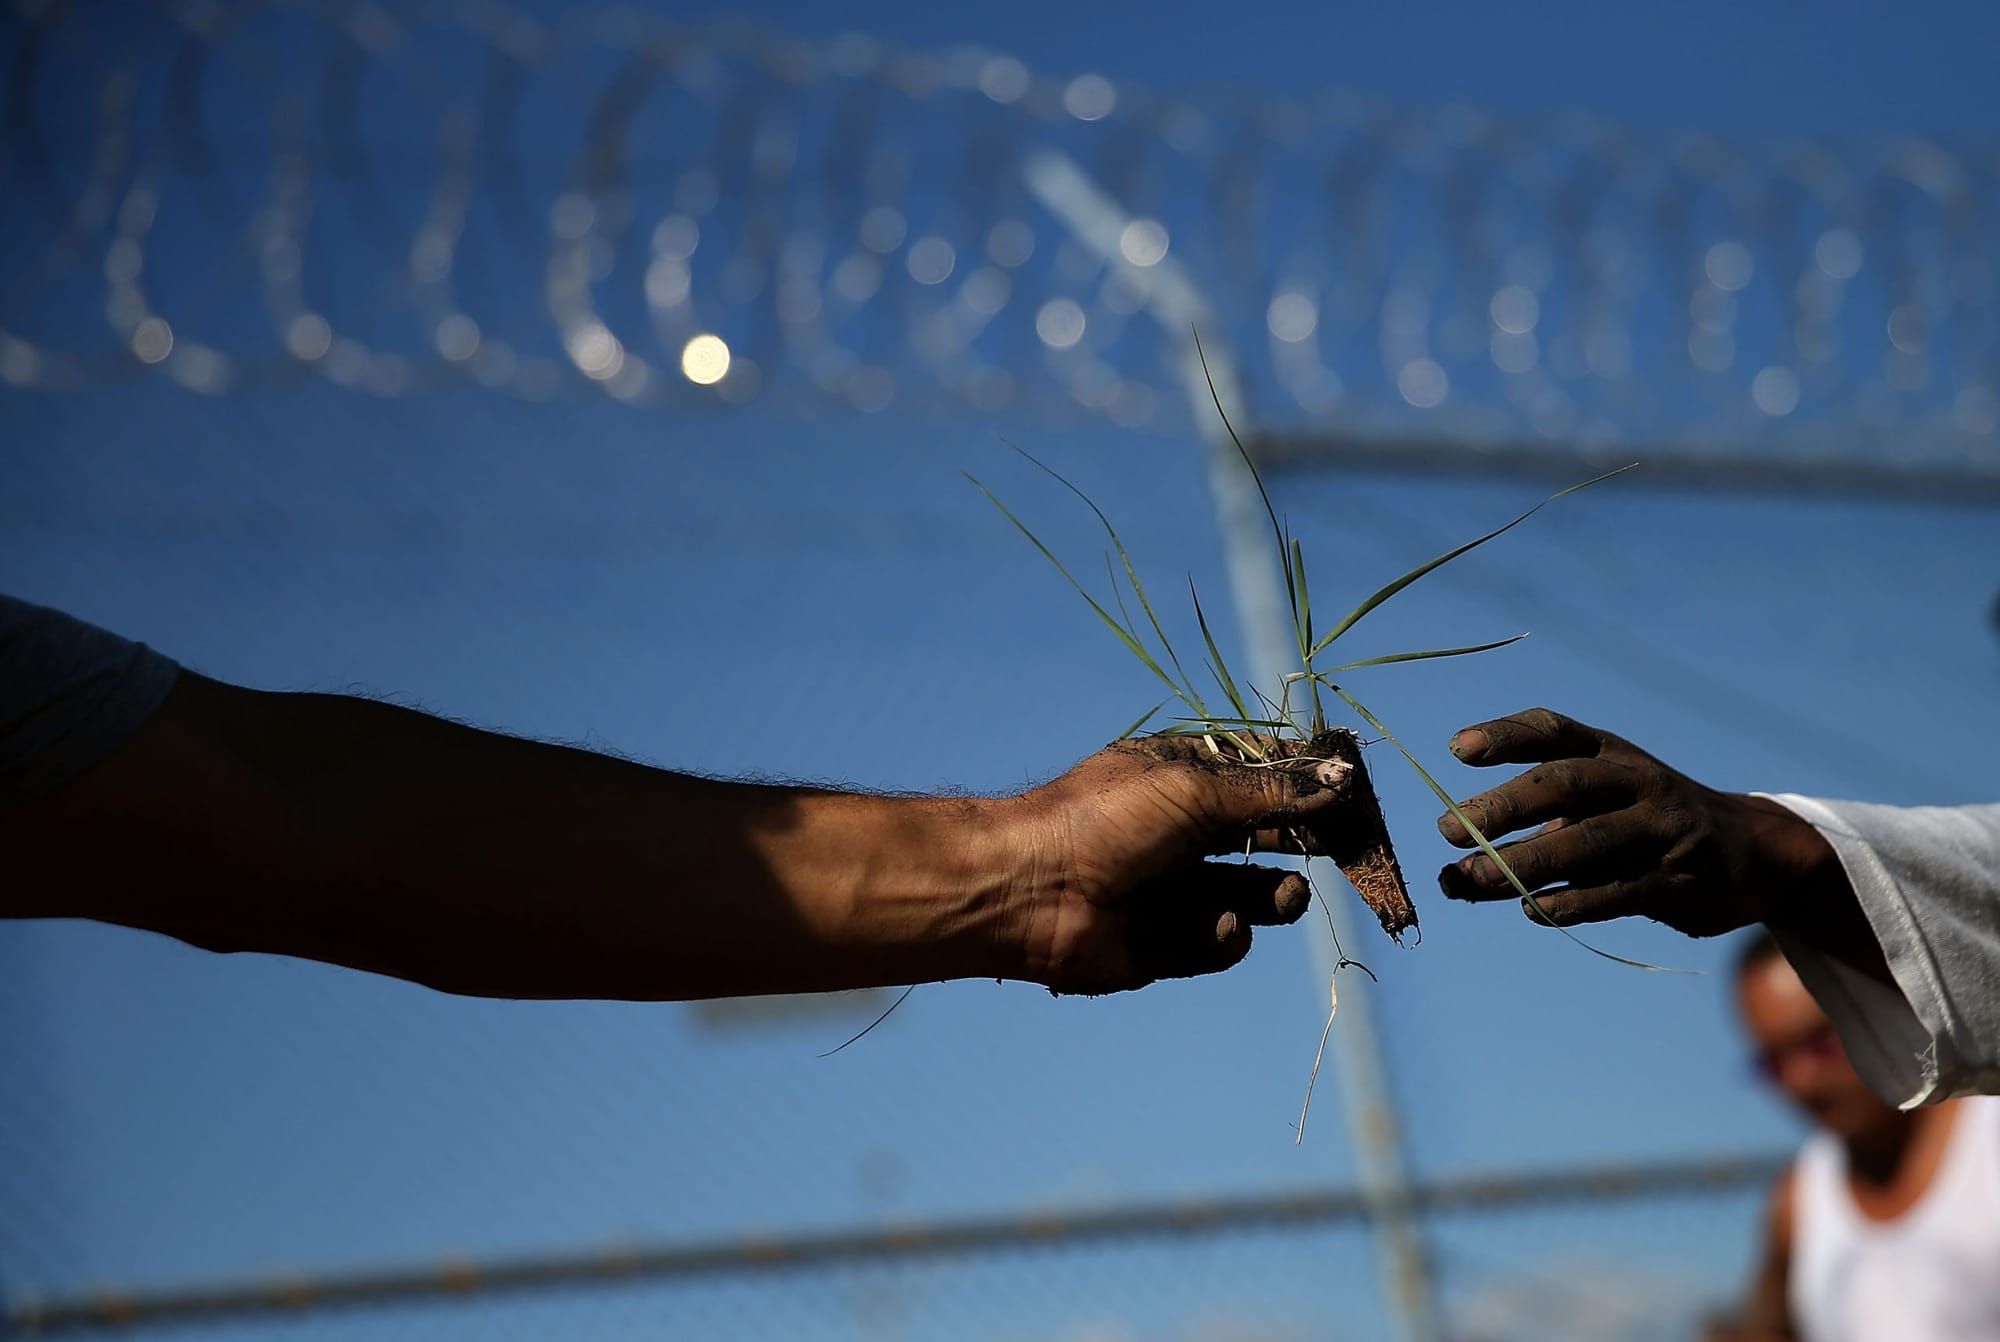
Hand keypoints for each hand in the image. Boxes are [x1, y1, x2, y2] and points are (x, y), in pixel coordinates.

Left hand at [1002, 736, 1351, 994]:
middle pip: (1266, 834)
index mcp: (1182, 777)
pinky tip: (1219, 925)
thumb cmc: (1104, 819)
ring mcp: (1176, 887)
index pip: (1262, 774)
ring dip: (1277, 894)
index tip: (1354, 789)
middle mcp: (1182, 830)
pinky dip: (1228, 934)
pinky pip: (1222, 939)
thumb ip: (1272, 793)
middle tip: (1350, 849)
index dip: (1308, 782)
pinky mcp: (1168, 943)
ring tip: (1289, 894)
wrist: (1030, 890)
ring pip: (1253, 892)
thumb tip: (1342, 776)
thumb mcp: (1195, 790)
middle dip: (1308, 841)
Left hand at [1433, 708, 1834, 936]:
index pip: (1553, 731)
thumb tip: (1449, 878)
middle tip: (1447, 827)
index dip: (1505, 736)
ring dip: (1522, 862)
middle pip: (1565, 784)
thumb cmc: (1642, 826)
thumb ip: (1528, 836)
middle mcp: (1636, 782)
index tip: (1455, 749)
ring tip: (1468, 877)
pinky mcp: (1674, 881)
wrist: (1753, 853)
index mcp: (1611, 752)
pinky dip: (1569, 903)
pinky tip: (1533, 909)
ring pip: (1585, 843)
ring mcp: (1660, 831)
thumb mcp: (1596, 810)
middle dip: (1504, 805)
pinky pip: (1614, 893)